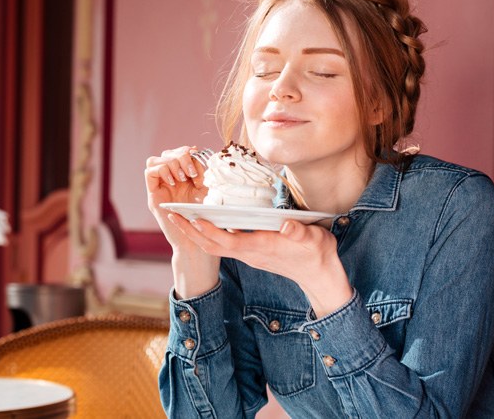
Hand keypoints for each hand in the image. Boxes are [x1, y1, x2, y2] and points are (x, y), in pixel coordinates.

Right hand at [145, 146, 218, 297]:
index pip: (177, 152)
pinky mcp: (153, 196)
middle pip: (165, 153)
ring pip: (154, 160)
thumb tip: (199, 151)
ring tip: (184, 177)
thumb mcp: (209, 189)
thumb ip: (204, 171)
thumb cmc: (210, 218)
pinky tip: (175, 182)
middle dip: (180, 156)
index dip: (186, 151)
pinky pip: (149, 173)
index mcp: (183, 178)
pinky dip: (162, 171)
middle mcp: (169, 181)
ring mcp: (160, 188)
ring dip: (171, 163)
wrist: (200, 241)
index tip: (197, 156)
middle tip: (192, 171)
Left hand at [169, 216, 352, 316]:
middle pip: (213, 245)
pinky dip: (210, 235)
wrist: (321, 277)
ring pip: (216, 246)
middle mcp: (250, 253)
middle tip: (172, 215)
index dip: (209, 231)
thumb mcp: (315, 240)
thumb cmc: (318, 255)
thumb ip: (300, 232)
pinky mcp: (252, 254)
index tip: (193, 218)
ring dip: (197, 233)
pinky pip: (224, 245)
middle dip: (192, 232)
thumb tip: (287, 224)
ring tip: (181, 217)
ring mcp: (250, 255)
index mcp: (260, 248)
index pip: (227, 241)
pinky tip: (206, 223)